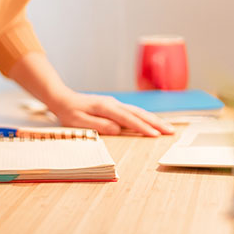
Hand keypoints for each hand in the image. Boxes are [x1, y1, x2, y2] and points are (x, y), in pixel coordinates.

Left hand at [47, 91, 174, 136]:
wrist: (63, 99)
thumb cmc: (69, 112)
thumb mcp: (79, 122)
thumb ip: (98, 125)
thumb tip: (117, 129)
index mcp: (104, 107)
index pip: (127, 119)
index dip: (142, 127)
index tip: (155, 135)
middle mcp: (113, 103)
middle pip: (138, 113)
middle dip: (156, 122)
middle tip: (171, 131)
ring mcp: (115, 103)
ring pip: (138, 111)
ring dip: (153, 119)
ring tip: (168, 128)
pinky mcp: (114, 106)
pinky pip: (133, 112)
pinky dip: (145, 117)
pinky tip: (153, 122)